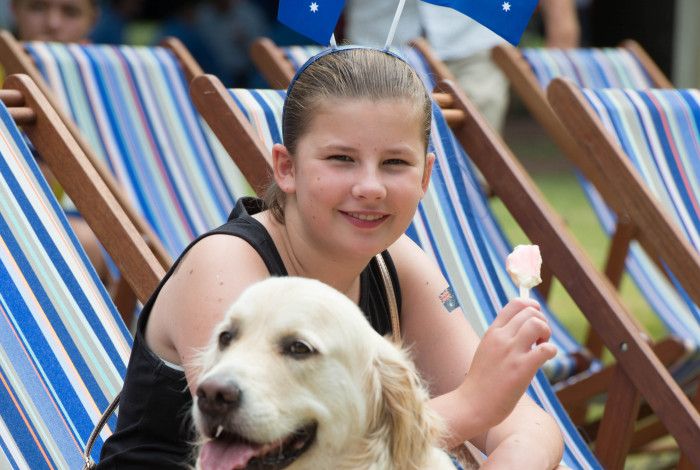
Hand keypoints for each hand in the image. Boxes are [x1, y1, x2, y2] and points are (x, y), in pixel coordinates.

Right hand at [459, 299, 556, 428]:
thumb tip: (522, 330)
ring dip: (546, 333)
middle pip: (530, 312)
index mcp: (492, 332)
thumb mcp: (486, 351)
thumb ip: (501, 339)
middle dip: (542, 322)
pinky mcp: (522, 369)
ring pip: (537, 324)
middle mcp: (501, 338)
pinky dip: (551, 351)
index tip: (536, 318)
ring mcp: (511, 352)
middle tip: (539, 340)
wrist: (473, 404)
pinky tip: (545, 359)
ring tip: (541, 347)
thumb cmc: (481, 382)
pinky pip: (546, 349)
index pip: (515, 304)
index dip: (532, 307)